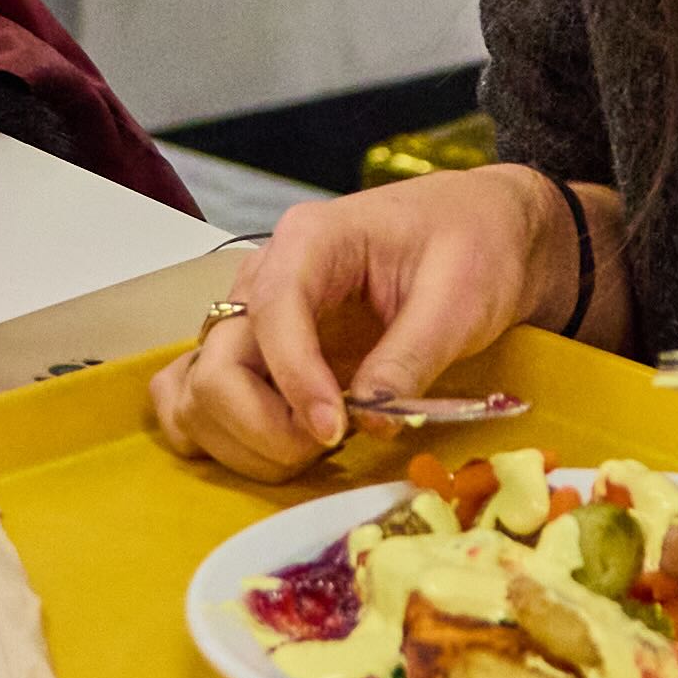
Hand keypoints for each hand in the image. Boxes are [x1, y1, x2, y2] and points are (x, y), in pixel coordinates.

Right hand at [144, 166, 571, 473]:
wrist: (481, 230)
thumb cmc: (473, 244)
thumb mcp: (460, 294)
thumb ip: (411, 355)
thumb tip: (373, 421)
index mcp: (310, 240)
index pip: (272, 313)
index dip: (296, 382)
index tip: (334, 431)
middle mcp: (264, 277)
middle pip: (217, 364)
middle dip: (263, 424)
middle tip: (331, 444)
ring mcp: (253, 319)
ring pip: (197, 392)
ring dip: (244, 439)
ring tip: (315, 446)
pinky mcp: (259, 355)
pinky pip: (200, 400)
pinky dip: (226, 436)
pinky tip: (284, 445)